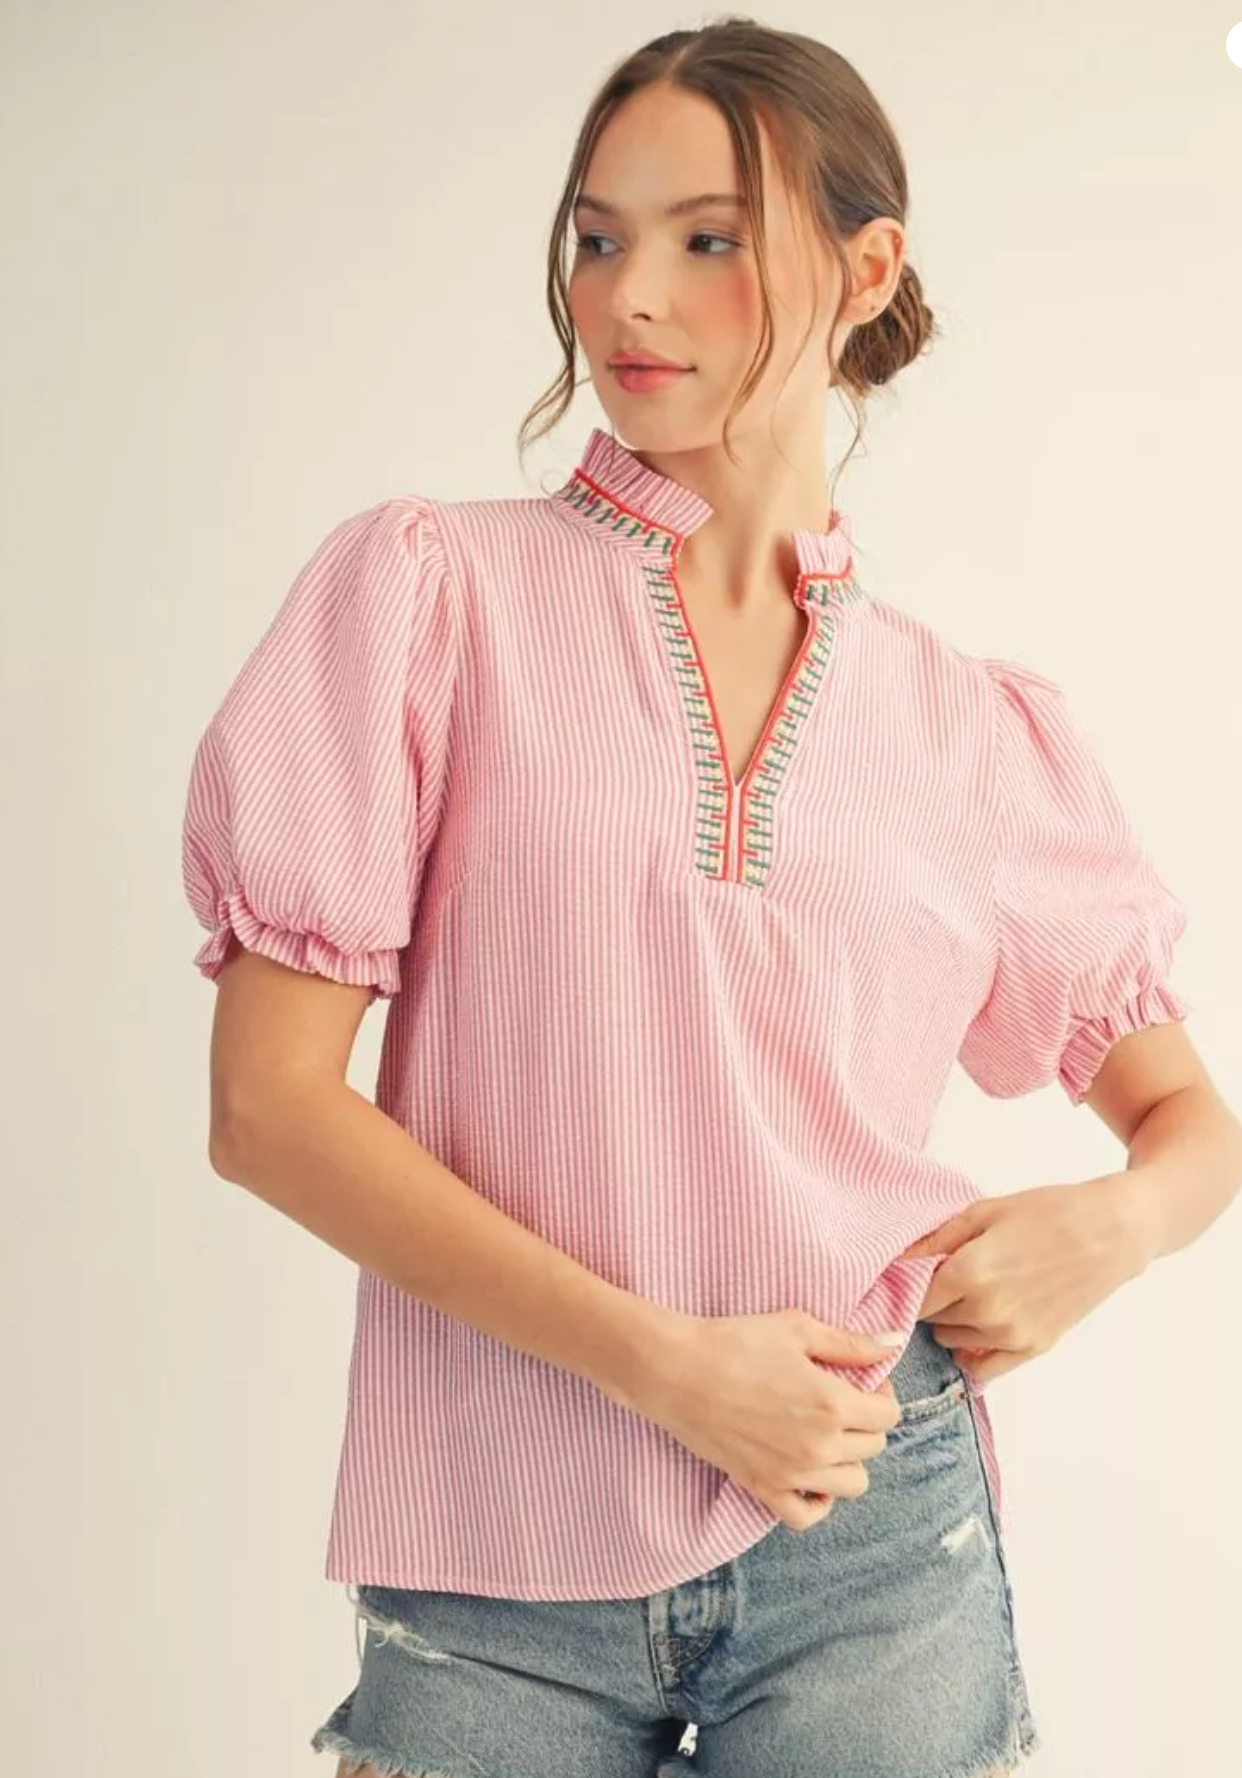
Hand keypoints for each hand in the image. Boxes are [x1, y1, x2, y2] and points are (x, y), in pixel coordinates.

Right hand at [629, 1309, 903, 1530]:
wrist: (677, 1371)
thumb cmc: (736, 1342)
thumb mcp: (798, 1329)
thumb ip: (851, 1343)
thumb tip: (894, 1342)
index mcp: (833, 1404)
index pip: (888, 1416)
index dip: (881, 1395)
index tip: (863, 1382)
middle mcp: (820, 1446)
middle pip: (873, 1448)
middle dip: (866, 1423)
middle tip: (841, 1401)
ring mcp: (792, 1473)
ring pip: (852, 1485)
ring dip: (848, 1460)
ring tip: (826, 1435)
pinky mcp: (763, 1488)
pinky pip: (807, 1516)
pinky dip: (816, 1501)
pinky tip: (808, 1474)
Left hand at [895, 1175, 1144, 1383]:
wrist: (1109, 1234)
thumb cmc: (1047, 1213)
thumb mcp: (985, 1212)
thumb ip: (936, 1239)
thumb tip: (896, 1259)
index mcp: (968, 1273)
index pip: (914, 1297)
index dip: (910, 1285)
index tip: (914, 1274)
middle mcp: (985, 1312)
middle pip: (932, 1319)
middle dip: (933, 1300)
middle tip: (948, 1277)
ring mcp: (1010, 1335)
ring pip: (953, 1341)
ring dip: (953, 1323)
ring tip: (975, 1293)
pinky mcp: (1033, 1349)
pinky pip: (984, 1369)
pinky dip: (973, 1353)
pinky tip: (979, 1329)